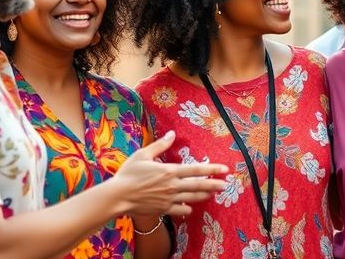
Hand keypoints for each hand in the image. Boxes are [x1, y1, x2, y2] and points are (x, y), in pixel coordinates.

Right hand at [113, 130, 227, 216]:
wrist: (118, 196)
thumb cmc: (128, 173)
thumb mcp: (143, 154)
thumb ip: (160, 145)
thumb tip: (172, 134)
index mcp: (170, 171)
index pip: (197, 170)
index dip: (212, 169)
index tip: (225, 170)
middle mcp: (173, 186)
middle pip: (199, 186)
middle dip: (214, 185)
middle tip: (226, 185)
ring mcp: (169, 199)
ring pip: (192, 198)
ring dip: (204, 196)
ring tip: (212, 194)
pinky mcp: (163, 209)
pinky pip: (180, 210)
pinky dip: (186, 208)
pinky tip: (190, 207)